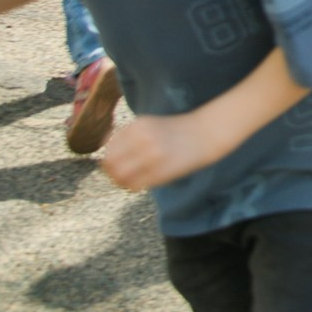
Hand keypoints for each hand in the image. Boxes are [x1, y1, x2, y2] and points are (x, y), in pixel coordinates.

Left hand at [101, 112, 225, 191]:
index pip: (109, 149)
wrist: (206, 133)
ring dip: (122, 181)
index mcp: (138, 126)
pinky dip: (134, 186)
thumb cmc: (176, 130)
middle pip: (110, 163)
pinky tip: (142, 183)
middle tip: (121, 175)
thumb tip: (106, 156)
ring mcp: (152, 156)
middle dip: (112, 172)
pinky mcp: (161, 171)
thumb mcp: (149, 125)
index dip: (110, 159)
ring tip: (131, 180)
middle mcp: (142, 139)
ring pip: (120, 176)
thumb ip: (128, 137)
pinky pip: (136, 185)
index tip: (117, 163)